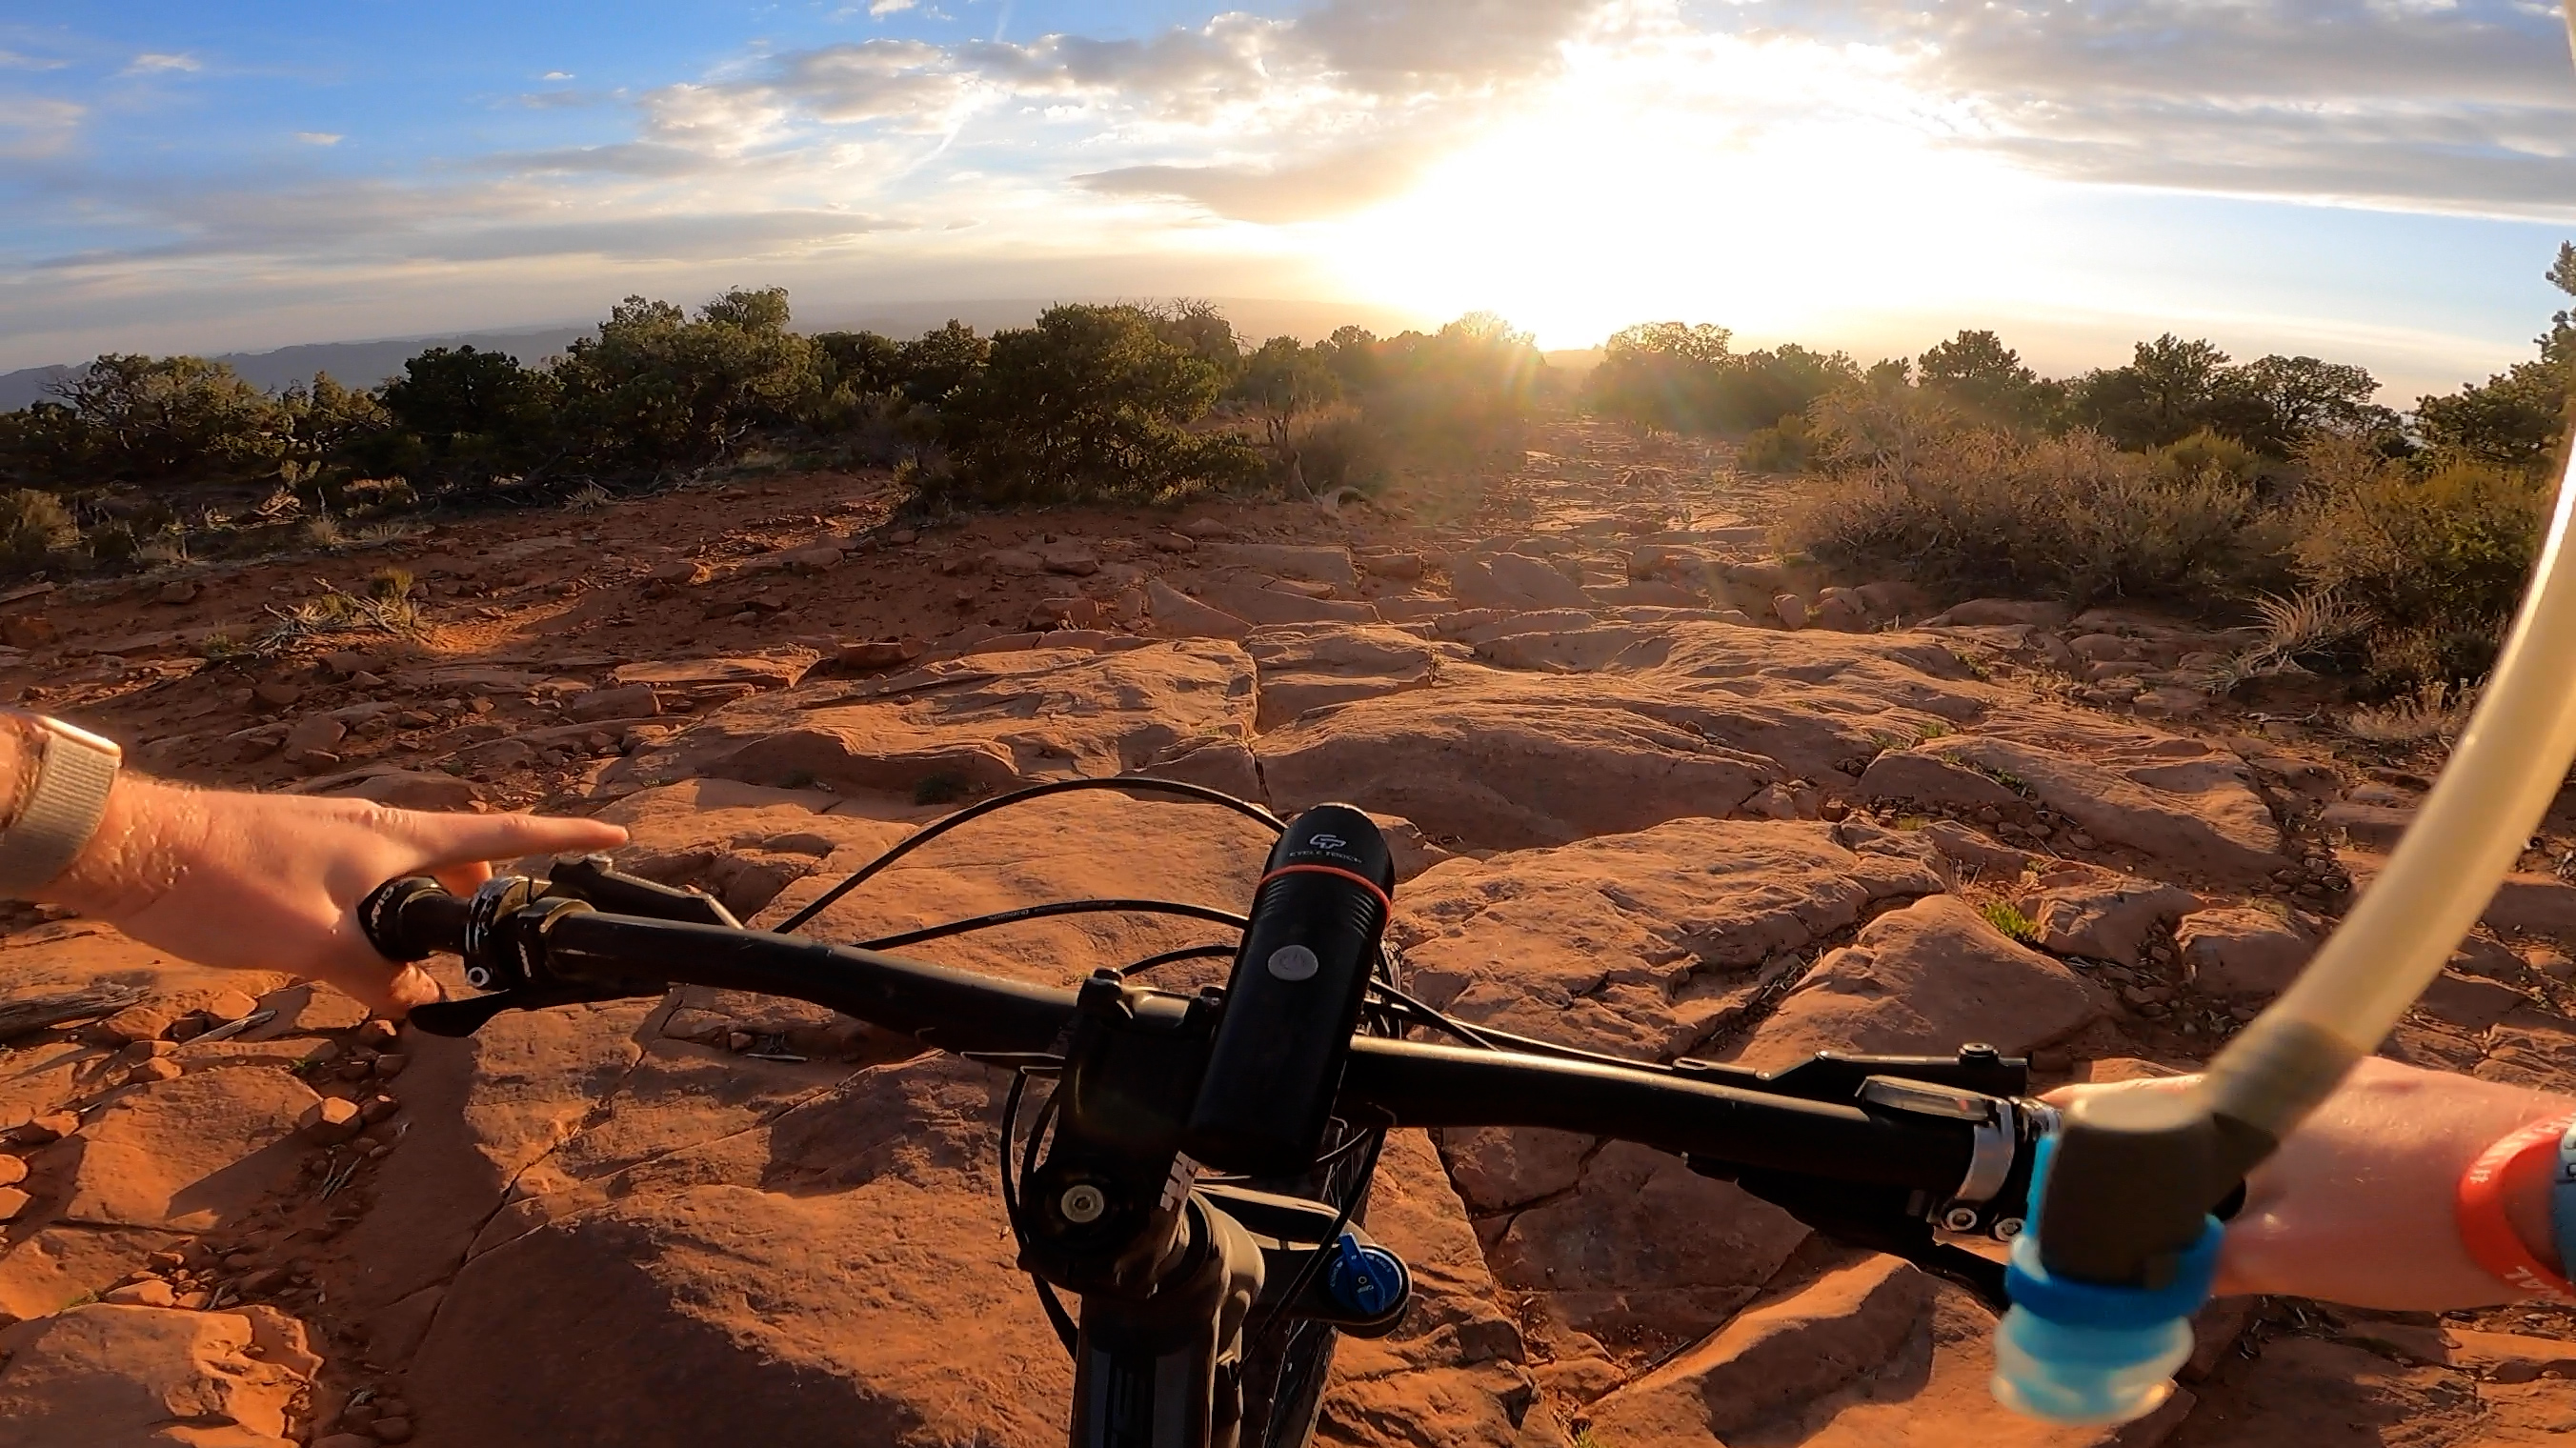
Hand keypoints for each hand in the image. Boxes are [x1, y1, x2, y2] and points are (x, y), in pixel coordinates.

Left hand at [43, 773, 625, 1016]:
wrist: (129, 847)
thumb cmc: (220, 884)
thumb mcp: (310, 944)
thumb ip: (374, 975)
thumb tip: (416, 999)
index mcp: (393, 838)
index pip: (500, 835)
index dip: (563, 838)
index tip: (616, 835)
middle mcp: (372, 827)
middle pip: (457, 856)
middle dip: (484, 897)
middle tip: (498, 939)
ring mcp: (333, 835)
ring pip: (406, 873)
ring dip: (424, 912)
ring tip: (415, 965)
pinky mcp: (298, 851)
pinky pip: (364, 880)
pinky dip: (378, 914)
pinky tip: (347, 955)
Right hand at [2046, 1058, 2569, 1309]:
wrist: (2557, 1186)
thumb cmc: (2419, 1218)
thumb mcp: (2293, 1259)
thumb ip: (2205, 1261)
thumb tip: (2140, 1278)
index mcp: (2241, 1106)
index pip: (2130, 1104)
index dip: (2079, 1123)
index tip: (2042, 1130)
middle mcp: (2285, 1080)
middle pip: (2192, 1111)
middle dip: (2160, 1155)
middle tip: (2139, 1201)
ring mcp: (2351, 1082)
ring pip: (2257, 1119)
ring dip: (2231, 1159)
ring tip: (2229, 1212)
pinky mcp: (2406, 1097)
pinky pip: (2317, 1123)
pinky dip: (2295, 1157)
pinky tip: (2323, 1198)